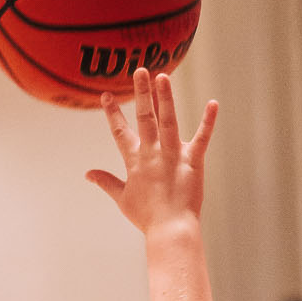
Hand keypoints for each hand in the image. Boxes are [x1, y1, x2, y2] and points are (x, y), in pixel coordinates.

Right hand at [86, 68, 216, 233]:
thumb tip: (88, 174)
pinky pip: (202, 138)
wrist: (170, 230)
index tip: (106, 94)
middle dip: (141, 93)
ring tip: (162, 76)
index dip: (112, 113)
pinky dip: (208, 122)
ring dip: (165, 99)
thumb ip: (106, 182)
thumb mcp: (122, 198)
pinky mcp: (193, 162)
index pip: (120, 132)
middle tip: (139, 70)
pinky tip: (213, 103)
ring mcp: (173, 156)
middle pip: (145, 118)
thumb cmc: (146, 216)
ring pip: (169, 121)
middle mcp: (152, 154)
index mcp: (135, 161)